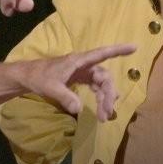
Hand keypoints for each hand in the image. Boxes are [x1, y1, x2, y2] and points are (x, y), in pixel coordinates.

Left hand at [19, 44, 136, 121]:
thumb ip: (65, 97)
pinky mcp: (80, 79)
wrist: (28, 77)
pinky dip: (99, 97)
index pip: (102, 53)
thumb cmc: (39, 78)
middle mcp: (84, 65)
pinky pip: (95, 87)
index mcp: (79, 61)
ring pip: (101, 84)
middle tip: (107, 113)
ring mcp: (82, 72)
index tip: (135, 47)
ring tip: (103, 116)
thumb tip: (79, 109)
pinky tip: (99, 109)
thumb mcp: (50, 88)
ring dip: (105, 99)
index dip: (118, 50)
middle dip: (109, 94)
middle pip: (104, 77)